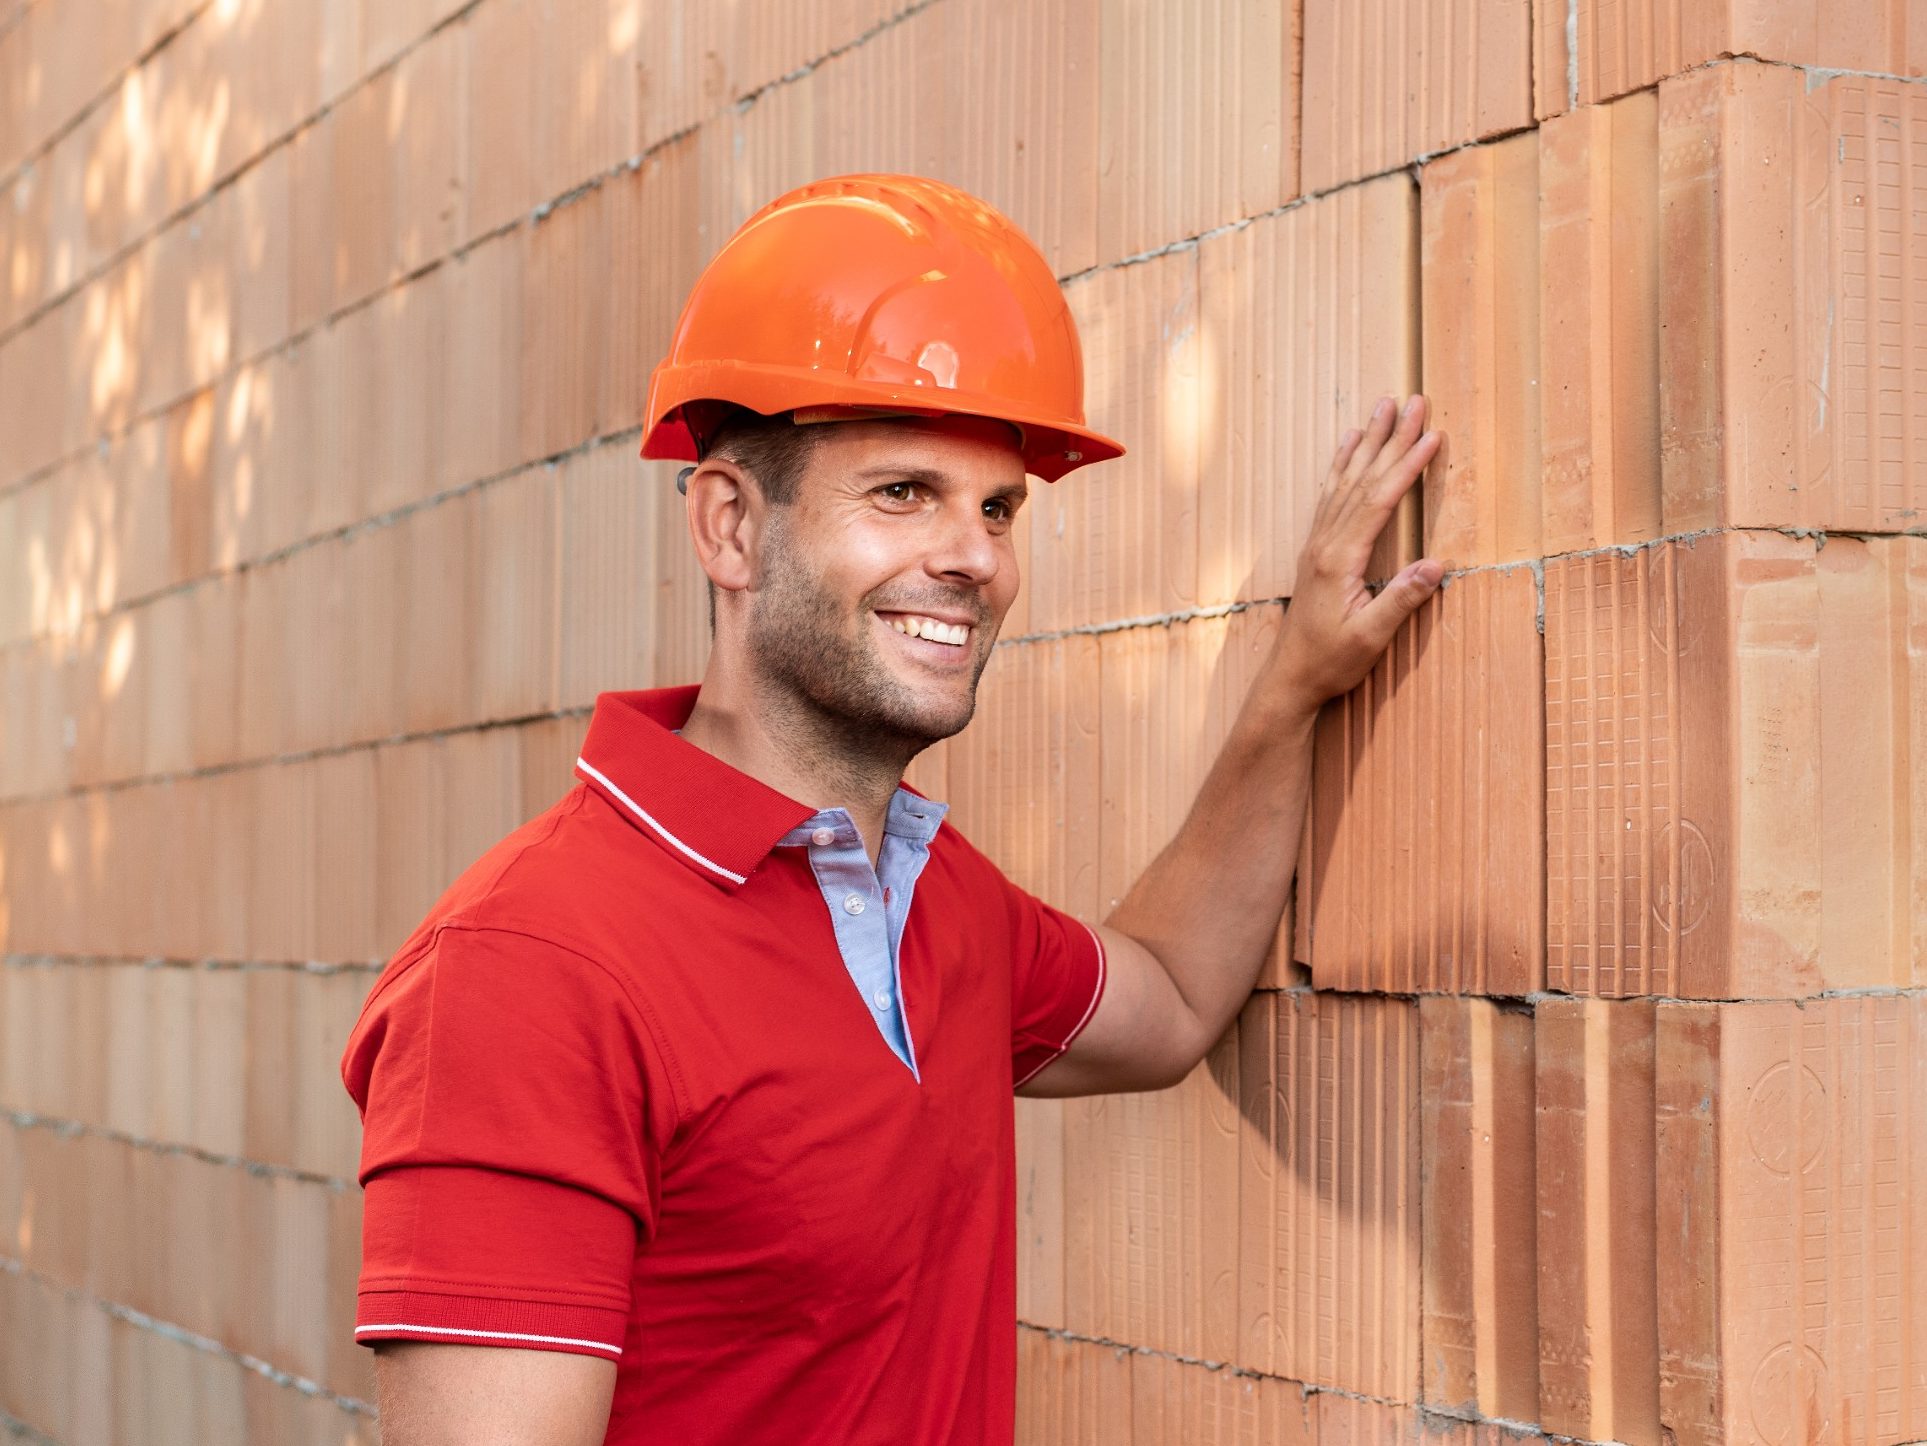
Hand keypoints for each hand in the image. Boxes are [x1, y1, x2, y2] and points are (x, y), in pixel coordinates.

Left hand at [1269, 394, 1443, 707]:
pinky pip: (1330, 494)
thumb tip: (1437, 564)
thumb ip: (1401, 600)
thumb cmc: (1331, 661)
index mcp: (1340, 559)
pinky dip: (1341, 464)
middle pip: (1362, 478)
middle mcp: (1325, 542)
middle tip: (1413, 400)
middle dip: (1391, 438)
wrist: (1290, 678)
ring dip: (1367, 442)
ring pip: (1344, 479)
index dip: (1407, 466)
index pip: (1379, 500)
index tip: (1432, 435)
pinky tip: (1347, 445)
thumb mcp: (1371, 638)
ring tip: (1382, 407)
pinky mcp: (1315, 550)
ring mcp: (1317, 543)